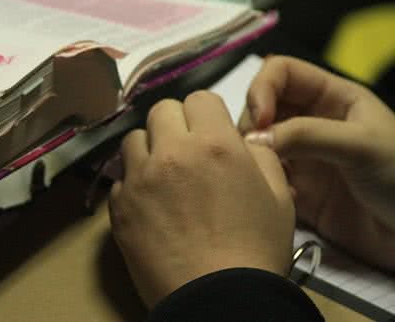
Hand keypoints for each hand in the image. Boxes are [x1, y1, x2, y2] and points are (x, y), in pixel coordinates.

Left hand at [109, 92, 294, 307]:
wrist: (218, 299)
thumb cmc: (256, 249)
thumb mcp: (280, 197)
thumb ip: (262, 155)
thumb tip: (243, 138)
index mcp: (214, 144)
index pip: (200, 98)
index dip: (208, 114)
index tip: (211, 133)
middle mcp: (171, 152)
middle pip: (161, 110)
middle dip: (176, 124)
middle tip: (187, 151)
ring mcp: (139, 178)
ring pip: (134, 139)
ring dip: (150, 149)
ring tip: (164, 175)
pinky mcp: (118, 206)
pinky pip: (120, 178)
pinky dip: (133, 184)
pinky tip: (150, 205)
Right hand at [240, 56, 394, 270]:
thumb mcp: (361, 145)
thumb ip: (307, 135)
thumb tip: (255, 137)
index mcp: (331, 97)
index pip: (281, 73)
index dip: (262, 88)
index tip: (259, 119)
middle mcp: (310, 121)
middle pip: (260, 106)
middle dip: (251, 125)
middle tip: (255, 150)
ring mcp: (301, 155)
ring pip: (257, 143)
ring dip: (253, 155)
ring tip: (266, 174)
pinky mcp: (296, 187)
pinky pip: (264, 177)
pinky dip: (261, 183)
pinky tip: (281, 196)